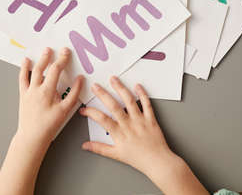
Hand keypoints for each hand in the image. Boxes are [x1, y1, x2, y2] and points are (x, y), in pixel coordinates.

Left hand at [0, 47, 83, 194]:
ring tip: (45, 51)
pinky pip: (22, 78)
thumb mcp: (65, 110)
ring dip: (39, 60)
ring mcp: (28, 91)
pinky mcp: (23, 95)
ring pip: (33, 71)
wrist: (32, 136)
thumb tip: (80, 79)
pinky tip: (26, 61)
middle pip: (44, 68)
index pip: (56, 70)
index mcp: (47, 92)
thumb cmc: (49, 125)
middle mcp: (36, 89)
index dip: (62, 59)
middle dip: (52, 56)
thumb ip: (73, 93)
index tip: (67, 52)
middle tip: (58, 49)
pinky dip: (24, 69)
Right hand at [79, 77, 208, 194]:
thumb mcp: (116, 154)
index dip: (90, 112)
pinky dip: (142, 94)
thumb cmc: (138, 159)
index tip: (84, 109)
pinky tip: (137, 86)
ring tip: (114, 79)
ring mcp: (140, 120)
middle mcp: (129, 125)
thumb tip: (86, 146)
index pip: (101, 119)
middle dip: (103, 94)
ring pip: (129, 101)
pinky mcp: (151, 119)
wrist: (157, 162)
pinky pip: (147, 104)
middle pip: (113, 106)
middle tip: (95, 86)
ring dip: (120, 88)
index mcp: (119, 133)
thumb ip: (100, 148)